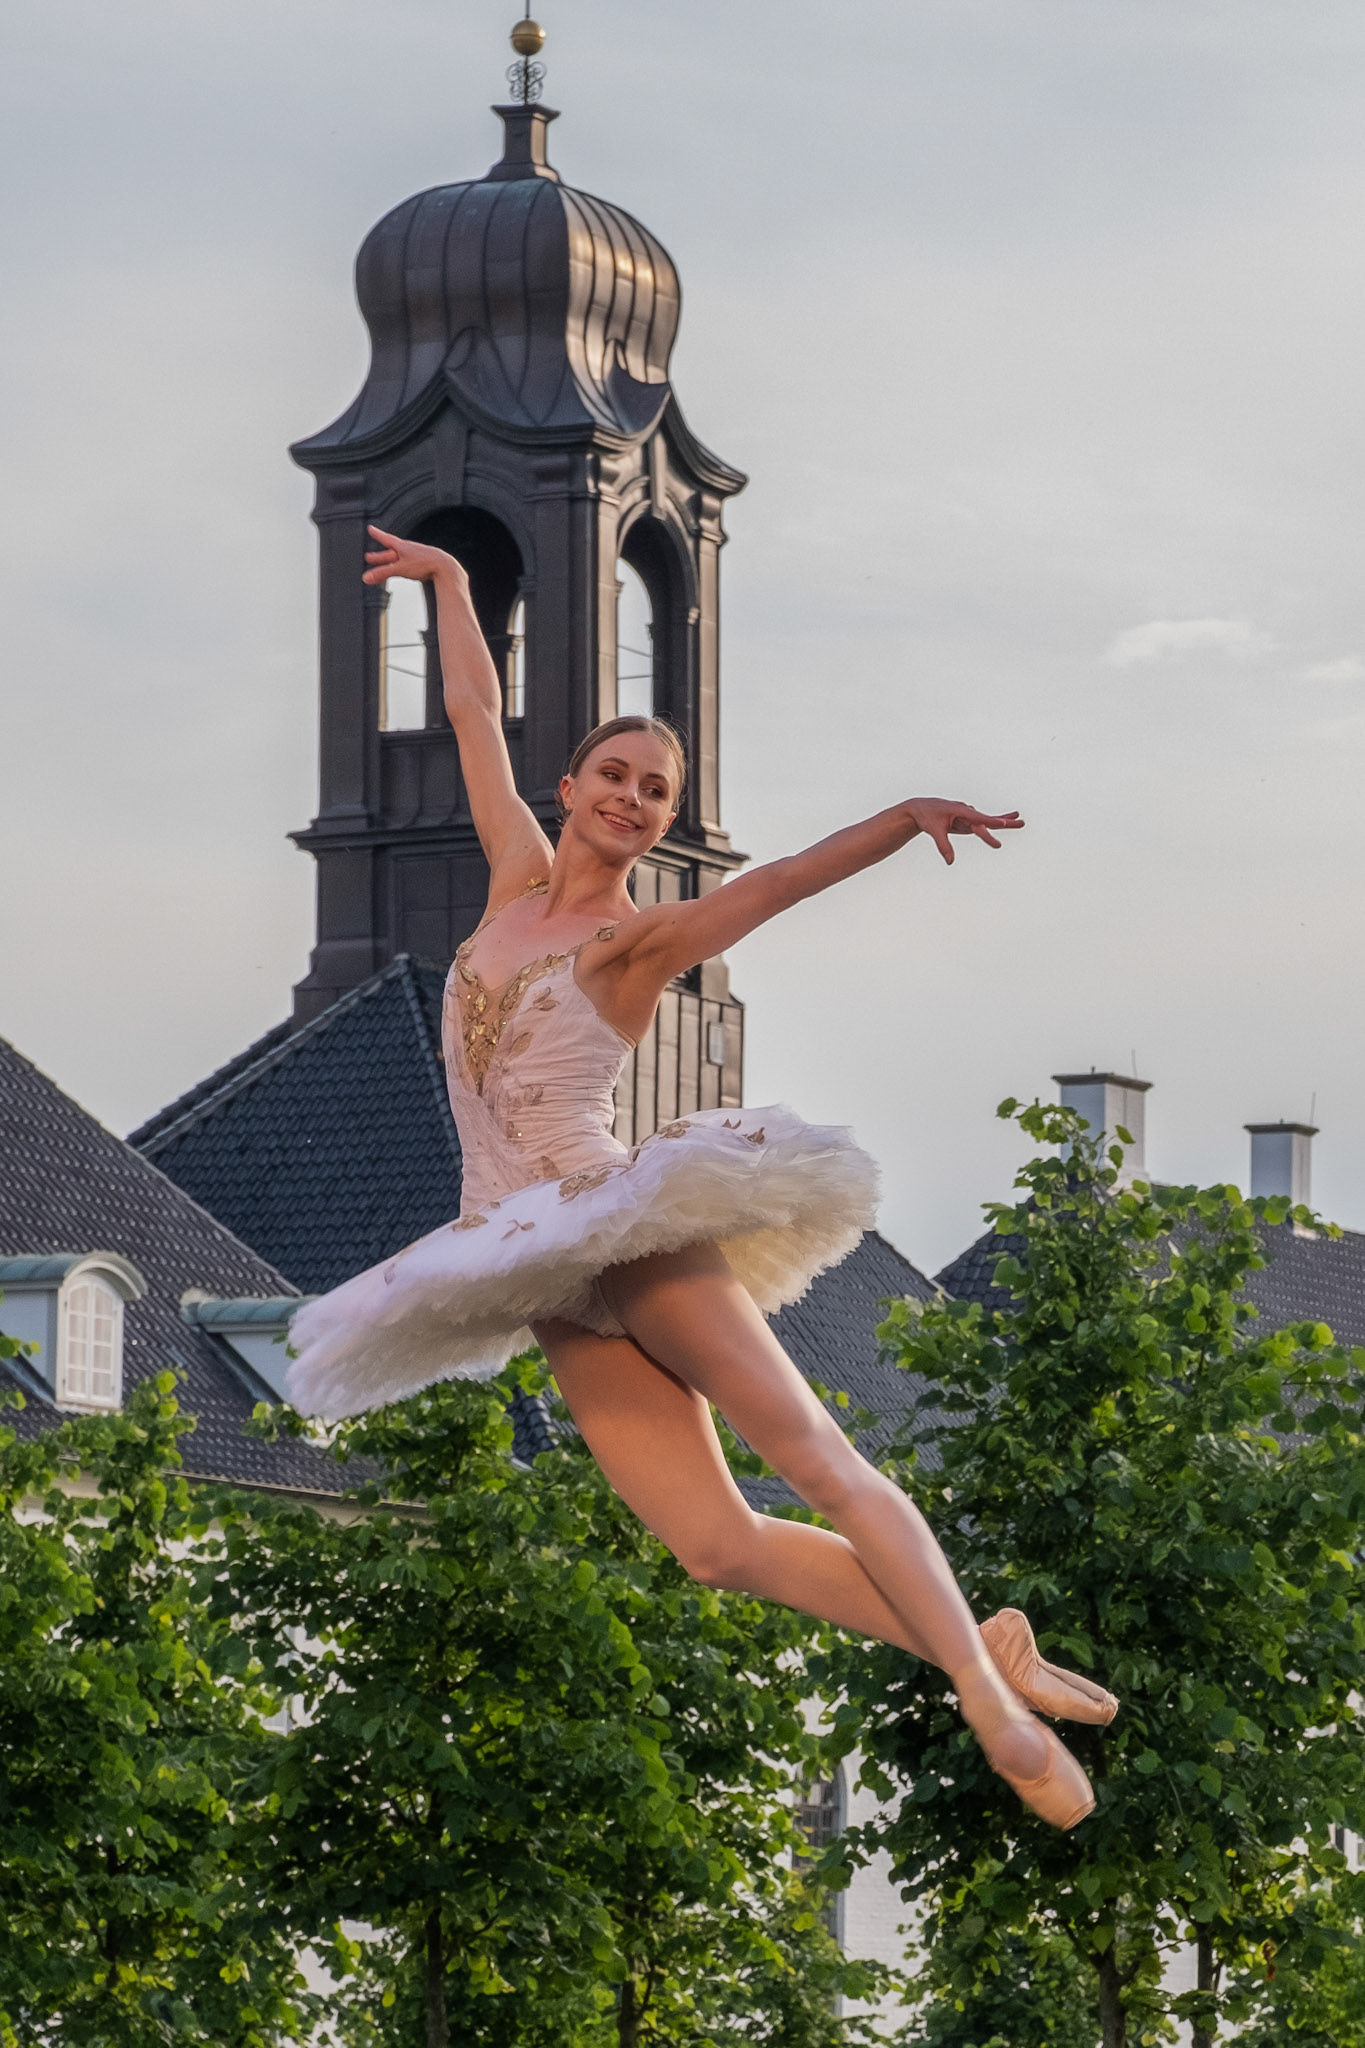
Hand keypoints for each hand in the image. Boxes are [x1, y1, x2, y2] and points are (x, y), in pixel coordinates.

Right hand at [362, 525, 467, 590]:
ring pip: (398, 561)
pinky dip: (400, 569)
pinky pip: (407, 567)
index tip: (370, 528)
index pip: (385, 539)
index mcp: (402, 546)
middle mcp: (408, 550)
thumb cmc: (423, 563)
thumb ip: (382, 573)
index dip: (377, 534)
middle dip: (379, 557)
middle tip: (369, 558)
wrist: (445, 567)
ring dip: (389, 564)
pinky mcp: (422, 565)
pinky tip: (403, 572)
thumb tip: (365, 578)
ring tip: (382, 568)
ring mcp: (416, 557)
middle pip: (389, 553)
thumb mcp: (399, 568)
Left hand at [902, 798, 1023, 864]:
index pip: (977, 818)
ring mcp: (969, 817)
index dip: (990, 821)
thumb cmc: (928, 817)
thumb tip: (950, 862)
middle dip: (1004, 821)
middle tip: (1021, 822)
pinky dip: (994, 824)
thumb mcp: (934, 831)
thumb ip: (943, 846)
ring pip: (989, 822)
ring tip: (1021, 822)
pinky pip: (983, 824)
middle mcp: (967, 812)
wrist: (921, 809)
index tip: (1002, 822)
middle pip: (988, 819)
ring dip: (1005, 821)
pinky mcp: (967, 822)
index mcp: (960, 810)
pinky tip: (1006, 821)